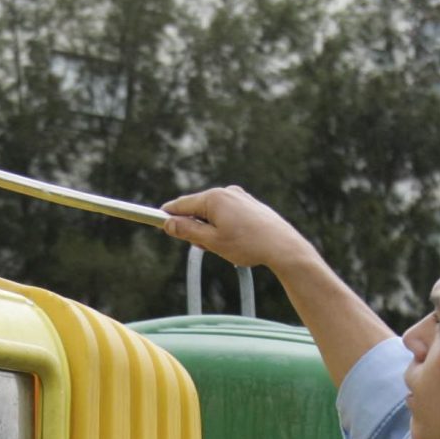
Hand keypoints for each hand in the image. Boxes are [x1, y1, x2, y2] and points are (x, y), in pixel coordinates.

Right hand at [159, 186, 314, 272]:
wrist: (283, 246)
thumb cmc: (247, 244)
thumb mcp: (211, 241)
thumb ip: (188, 231)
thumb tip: (169, 223)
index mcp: (213, 198)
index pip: (181, 205)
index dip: (168, 215)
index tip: (157, 222)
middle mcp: (226, 192)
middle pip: (197, 208)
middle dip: (194, 227)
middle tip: (203, 246)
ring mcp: (239, 196)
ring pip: (213, 213)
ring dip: (210, 229)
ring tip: (225, 247)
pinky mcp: (249, 204)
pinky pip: (227, 213)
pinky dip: (223, 226)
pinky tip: (235, 242)